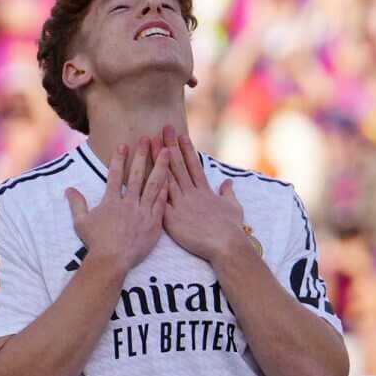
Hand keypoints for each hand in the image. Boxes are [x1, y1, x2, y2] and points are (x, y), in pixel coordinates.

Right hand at [63, 139, 167, 273]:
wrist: (111, 261)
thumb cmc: (95, 243)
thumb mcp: (82, 222)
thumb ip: (77, 204)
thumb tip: (69, 189)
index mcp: (111, 202)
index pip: (115, 175)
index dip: (119, 159)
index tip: (123, 145)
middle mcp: (128, 203)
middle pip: (137, 175)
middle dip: (142, 155)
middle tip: (148, 139)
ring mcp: (143, 213)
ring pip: (154, 185)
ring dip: (160, 167)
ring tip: (166, 152)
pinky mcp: (154, 224)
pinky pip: (162, 204)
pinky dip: (166, 190)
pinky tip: (172, 178)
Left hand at [158, 129, 252, 265]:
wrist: (225, 246)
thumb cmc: (231, 229)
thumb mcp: (233, 207)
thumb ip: (228, 193)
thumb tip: (228, 183)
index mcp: (205, 191)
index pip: (194, 165)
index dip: (187, 149)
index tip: (181, 135)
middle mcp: (191, 194)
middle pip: (177, 166)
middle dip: (170, 146)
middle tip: (162, 130)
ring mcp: (181, 205)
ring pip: (166, 178)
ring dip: (157, 160)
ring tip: (150, 144)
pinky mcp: (172, 219)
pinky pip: (158, 201)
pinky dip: (151, 187)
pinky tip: (142, 174)